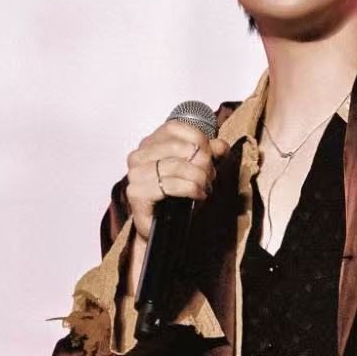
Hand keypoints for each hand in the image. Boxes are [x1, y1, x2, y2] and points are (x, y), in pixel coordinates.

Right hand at [125, 119, 229, 243]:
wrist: (166, 228)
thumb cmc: (179, 196)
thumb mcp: (199, 168)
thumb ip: (209, 153)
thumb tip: (221, 145)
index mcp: (150, 143)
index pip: (176, 127)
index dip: (200, 140)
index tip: (210, 156)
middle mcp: (138, 155)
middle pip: (180, 147)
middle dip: (203, 163)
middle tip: (209, 177)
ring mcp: (135, 174)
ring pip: (178, 166)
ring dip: (199, 178)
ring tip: (204, 187)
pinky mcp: (136, 193)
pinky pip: (171, 185)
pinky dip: (191, 189)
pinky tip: (197, 195)